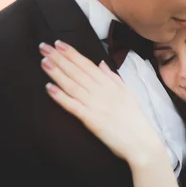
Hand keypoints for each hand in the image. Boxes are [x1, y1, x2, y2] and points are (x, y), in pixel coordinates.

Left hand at [39, 40, 165, 165]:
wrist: (141, 142)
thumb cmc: (135, 119)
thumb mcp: (127, 93)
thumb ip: (113, 77)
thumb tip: (101, 64)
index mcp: (111, 84)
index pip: (88, 65)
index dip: (72, 54)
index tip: (59, 44)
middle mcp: (102, 92)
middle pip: (78, 72)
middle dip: (60, 59)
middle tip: (44, 48)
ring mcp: (96, 105)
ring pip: (73, 85)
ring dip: (57, 73)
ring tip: (44, 62)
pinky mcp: (91, 120)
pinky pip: (73, 106)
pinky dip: (60, 96)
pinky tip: (49, 88)